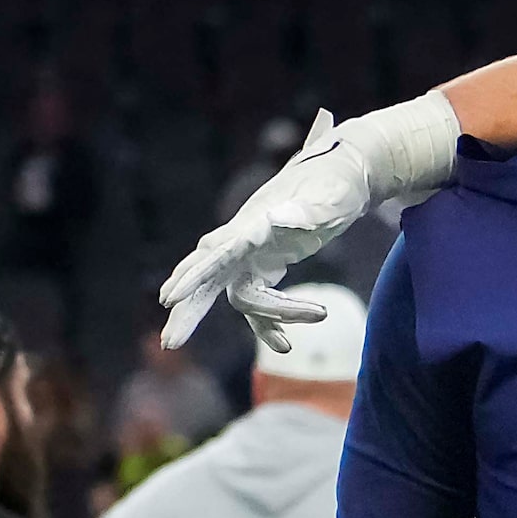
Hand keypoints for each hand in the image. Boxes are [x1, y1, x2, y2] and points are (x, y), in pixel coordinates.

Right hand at [158, 111, 359, 353]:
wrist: (346, 171)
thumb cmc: (337, 181)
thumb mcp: (330, 196)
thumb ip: (309, 210)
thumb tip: (281, 219)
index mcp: (253, 224)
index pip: (217, 253)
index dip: (194, 276)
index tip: (170, 297)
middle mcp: (244, 239)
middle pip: (207, 278)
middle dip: (189, 310)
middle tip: (170, 343)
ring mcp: (252, 253)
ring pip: (238, 296)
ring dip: (266, 319)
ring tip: (291, 340)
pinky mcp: (266, 264)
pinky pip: (258, 302)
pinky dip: (268, 324)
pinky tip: (285, 346)